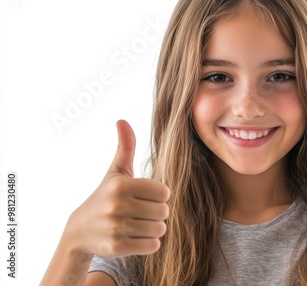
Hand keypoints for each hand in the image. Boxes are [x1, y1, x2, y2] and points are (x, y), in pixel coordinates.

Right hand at [67, 120, 169, 257]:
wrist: (80, 231)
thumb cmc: (105, 196)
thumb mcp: (115, 172)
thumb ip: (125, 147)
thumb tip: (122, 120)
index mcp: (121, 185)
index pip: (164, 192)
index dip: (158, 195)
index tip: (145, 197)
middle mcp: (117, 206)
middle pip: (164, 211)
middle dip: (157, 213)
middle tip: (142, 212)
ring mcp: (116, 228)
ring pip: (160, 229)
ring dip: (154, 228)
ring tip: (139, 224)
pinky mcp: (117, 248)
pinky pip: (152, 246)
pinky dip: (149, 243)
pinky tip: (135, 237)